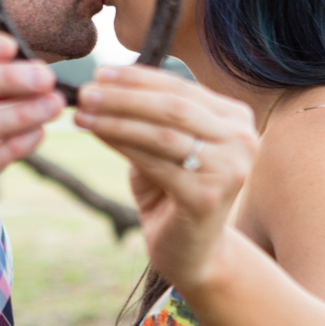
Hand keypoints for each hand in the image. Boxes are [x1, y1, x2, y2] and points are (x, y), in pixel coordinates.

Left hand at [74, 65, 257, 291]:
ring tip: (83, 113)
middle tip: (85, 91)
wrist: (192, 253)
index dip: (138, 78)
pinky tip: (97, 135)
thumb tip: (104, 84)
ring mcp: (229, 169)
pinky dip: (122, 145)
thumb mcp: (164, 148)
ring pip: (164, 131)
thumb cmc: (174, 195)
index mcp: (235, 120)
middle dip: (124, 96)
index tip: (100, 72)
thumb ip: (150, 116)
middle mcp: (242, 140)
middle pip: (174, 106)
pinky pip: (156, 162)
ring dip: (117, 119)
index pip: (182, 87)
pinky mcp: (207, 196)